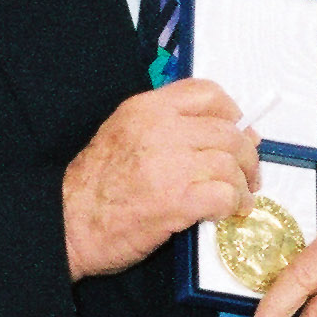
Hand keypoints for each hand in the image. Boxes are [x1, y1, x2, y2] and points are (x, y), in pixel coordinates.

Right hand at [63, 79, 259, 277]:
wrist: (69, 223)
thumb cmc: (95, 186)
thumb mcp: (125, 134)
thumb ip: (167, 127)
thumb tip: (224, 133)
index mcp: (146, 109)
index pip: (207, 93)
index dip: (232, 114)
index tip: (239, 131)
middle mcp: (160, 130)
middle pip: (228, 133)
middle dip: (247, 156)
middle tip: (248, 175)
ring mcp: (169, 165)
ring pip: (230, 164)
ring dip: (242, 185)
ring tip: (239, 199)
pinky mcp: (176, 201)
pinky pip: (225, 195)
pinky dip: (234, 205)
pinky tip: (228, 213)